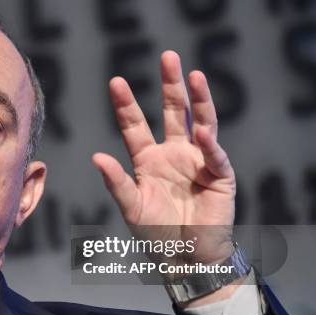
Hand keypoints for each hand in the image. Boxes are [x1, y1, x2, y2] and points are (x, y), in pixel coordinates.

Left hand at [93, 51, 235, 265]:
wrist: (186, 258)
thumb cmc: (156, 234)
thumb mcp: (131, 208)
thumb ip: (117, 183)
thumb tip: (96, 156)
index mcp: (148, 160)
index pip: (135, 126)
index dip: (127, 104)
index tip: (116, 81)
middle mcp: (173, 154)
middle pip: (172, 113)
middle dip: (170, 85)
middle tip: (168, 56)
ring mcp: (197, 162)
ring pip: (199, 122)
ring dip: (198, 99)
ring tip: (194, 74)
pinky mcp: (219, 175)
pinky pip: (214, 156)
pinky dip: (209, 145)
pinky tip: (202, 132)